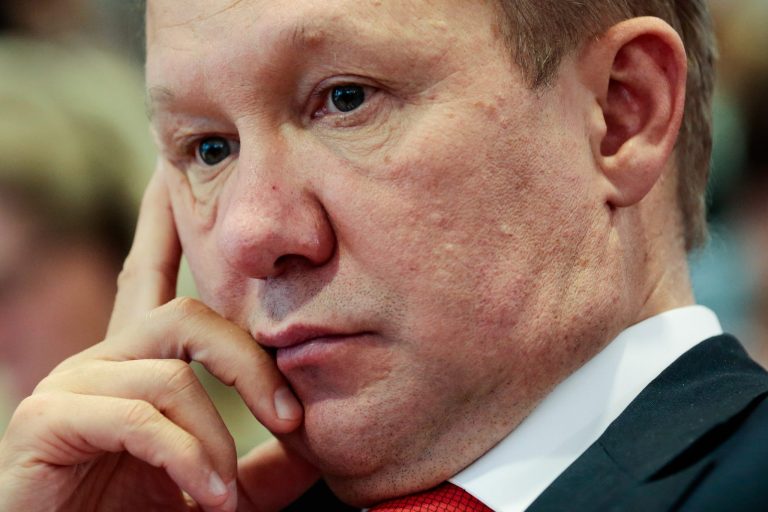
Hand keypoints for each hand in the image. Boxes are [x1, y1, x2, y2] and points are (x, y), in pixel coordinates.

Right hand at [0, 170, 318, 511]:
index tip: (169, 172)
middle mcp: (102, 360)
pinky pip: (138, 416)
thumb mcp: (219, 485)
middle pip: (188, 315)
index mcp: (138, 366)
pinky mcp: (47, 420)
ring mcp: (71, 385)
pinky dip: (185, 457)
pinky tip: (202, 495)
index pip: (151, 274)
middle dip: (248, 362)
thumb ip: (265, 465)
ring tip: (226, 495)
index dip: (160, 221)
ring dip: (215, 438)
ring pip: (170, 374)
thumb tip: (318, 442)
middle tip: (292, 419)